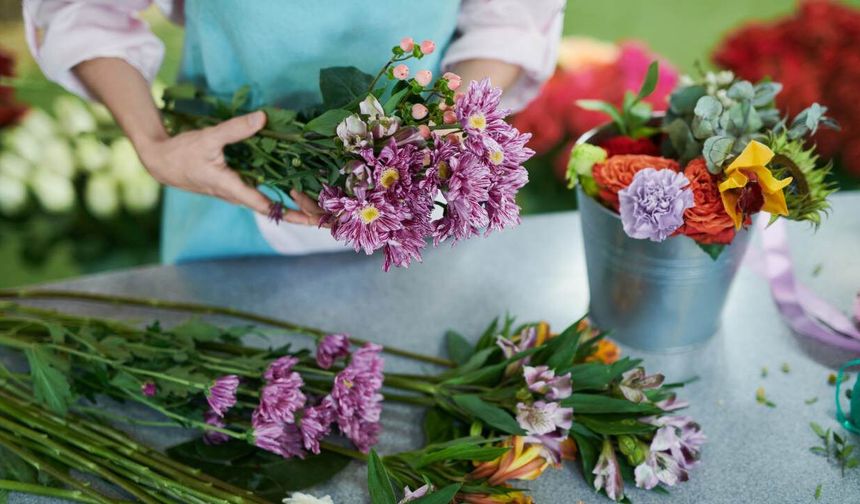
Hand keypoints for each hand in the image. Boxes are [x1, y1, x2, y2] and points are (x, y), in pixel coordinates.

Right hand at [136, 111, 322, 224]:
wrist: (160, 162)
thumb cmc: (181, 153)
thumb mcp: (208, 138)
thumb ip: (236, 129)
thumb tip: (263, 118)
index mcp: (231, 188)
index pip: (265, 205)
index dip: (289, 212)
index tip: (310, 219)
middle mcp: (236, 194)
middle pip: (272, 207)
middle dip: (298, 211)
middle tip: (325, 215)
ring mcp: (236, 190)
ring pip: (268, 200)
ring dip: (291, 202)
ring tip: (318, 203)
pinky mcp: (234, 184)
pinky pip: (261, 191)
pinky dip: (279, 190)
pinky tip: (295, 185)